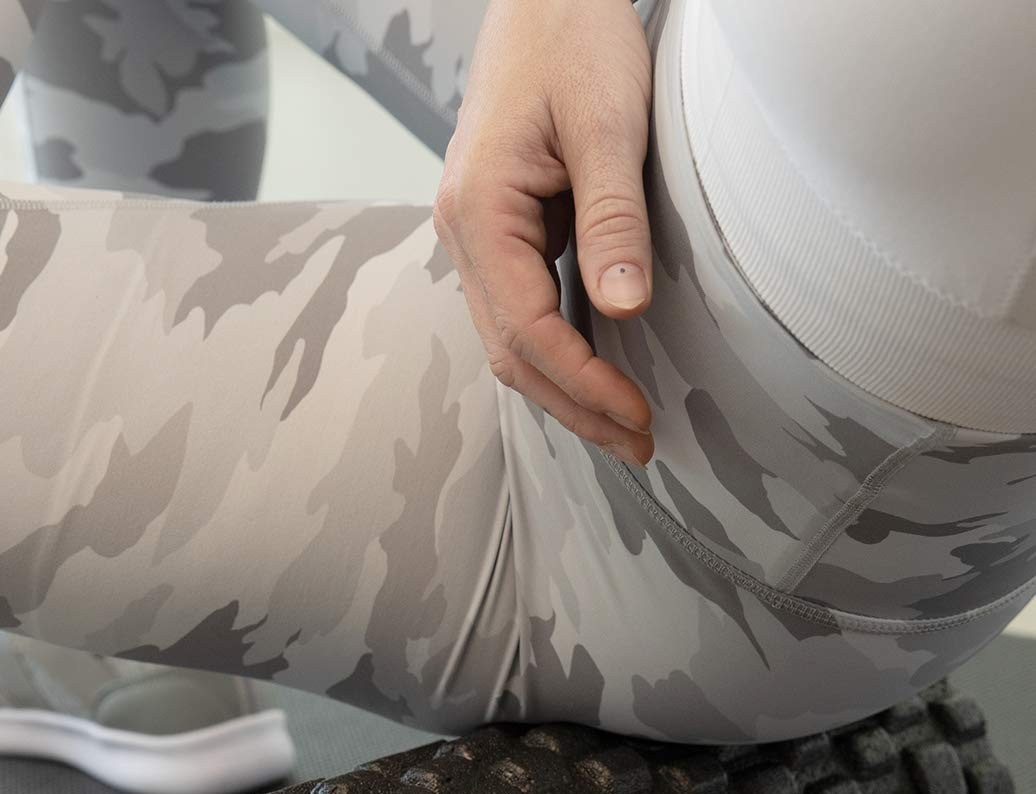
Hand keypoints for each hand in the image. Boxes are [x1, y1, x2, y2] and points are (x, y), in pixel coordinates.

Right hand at [433, 0, 655, 464]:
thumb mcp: (608, 120)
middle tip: (638, 445)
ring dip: (564, 389)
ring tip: (622, 425)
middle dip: (574, 407)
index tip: (637, 414)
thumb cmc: (572, 37)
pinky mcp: (497, 233)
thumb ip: (614, 215)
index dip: (583, 382)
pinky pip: (519, 313)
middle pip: (511, 353)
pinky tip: (595, 373)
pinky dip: (557, 353)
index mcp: (478, 212)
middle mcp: (462, 235)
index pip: (527, 329)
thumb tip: (625, 308)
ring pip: (510, 341)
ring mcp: (473, 238)